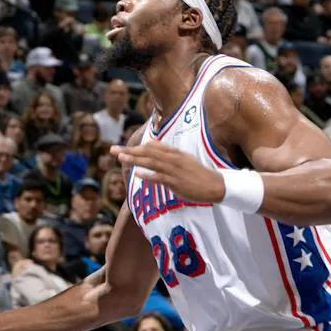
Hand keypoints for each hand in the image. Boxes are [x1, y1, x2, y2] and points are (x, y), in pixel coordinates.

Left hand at [110, 140, 225, 204]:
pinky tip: (138, 174)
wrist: (216, 185)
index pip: (152, 147)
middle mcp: (174, 159)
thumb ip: (167, 153)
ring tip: (121, 158)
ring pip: (152, 162)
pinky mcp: (177, 182)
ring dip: (135, 159)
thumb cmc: (198, 173)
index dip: (135, 147)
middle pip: (148, 152)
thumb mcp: (183, 159)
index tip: (121, 148)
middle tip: (113, 150)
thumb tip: (150, 145)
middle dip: (129, 151)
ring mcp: (175, 170)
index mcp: (175, 153)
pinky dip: (149, 175)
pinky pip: (160, 177)